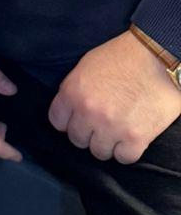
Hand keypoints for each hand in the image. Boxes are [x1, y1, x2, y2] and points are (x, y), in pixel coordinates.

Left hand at [49, 31, 180, 163]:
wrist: (158, 59)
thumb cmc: (123, 57)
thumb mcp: (87, 66)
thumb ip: (75, 90)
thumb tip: (69, 110)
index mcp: (73, 92)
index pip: (57, 121)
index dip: (67, 121)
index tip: (77, 119)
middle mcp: (89, 112)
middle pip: (77, 139)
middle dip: (87, 132)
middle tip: (100, 123)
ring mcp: (112, 128)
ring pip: (99, 152)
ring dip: (107, 143)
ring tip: (116, 129)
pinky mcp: (136, 139)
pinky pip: (123, 158)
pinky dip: (127, 150)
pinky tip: (130, 137)